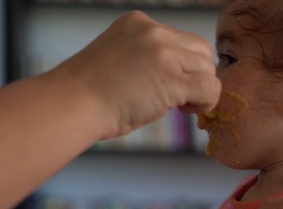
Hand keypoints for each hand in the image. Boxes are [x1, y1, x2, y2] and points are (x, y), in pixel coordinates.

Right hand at [53, 11, 220, 139]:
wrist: (72, 104)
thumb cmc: (88, 93)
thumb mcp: (119, 59)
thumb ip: (148, 59)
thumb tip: (178, 77)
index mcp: (138, 23)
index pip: (181, 40)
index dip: (183, 66)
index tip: (168, 85)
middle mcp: (154, 31)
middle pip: (201, 51)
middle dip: (196, 75)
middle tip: (179, 98)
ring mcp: (164, 53)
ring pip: (208, 69)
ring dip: (201, 90)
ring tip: (180, 107)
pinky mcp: (172, 78)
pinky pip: (210, 88)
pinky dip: (207, 102)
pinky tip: (189, 111)